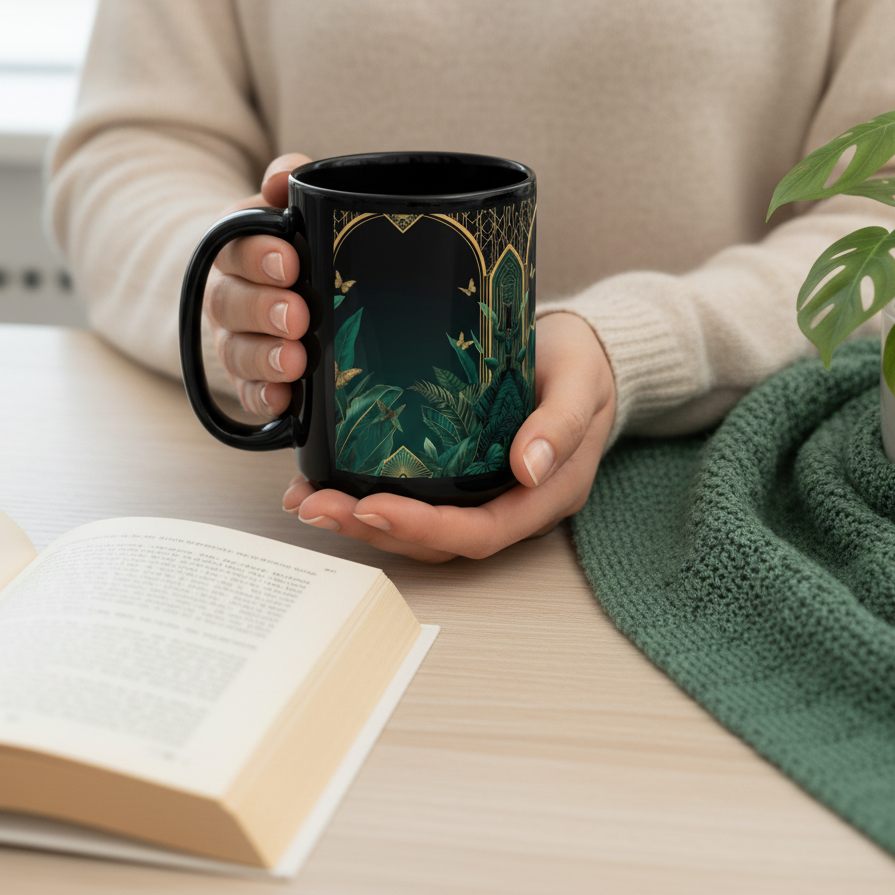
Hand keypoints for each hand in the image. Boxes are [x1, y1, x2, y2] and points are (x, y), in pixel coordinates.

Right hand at [203, 152, 313, 414]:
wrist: (281, 286)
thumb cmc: (292, 245)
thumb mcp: (286, 208)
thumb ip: (287, 185)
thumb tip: (285, 175)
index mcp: (236, 248)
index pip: (234, 247)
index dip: (257, 255)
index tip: (290, 261)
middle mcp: (227, 296)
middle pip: (230, 304)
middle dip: (262, 310)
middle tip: (297, 316)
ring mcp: (235, 340)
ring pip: (236, 352)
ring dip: (265, 358)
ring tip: (295, 362)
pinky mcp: (250, 379)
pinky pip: (248, 393)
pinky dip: (263, 398)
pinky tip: (283, 402)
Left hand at [283, 312, 616, 561]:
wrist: (585, 354)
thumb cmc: (585, 366)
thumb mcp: (583, 383)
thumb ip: (561, 424)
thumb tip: (529, 468)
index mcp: (547, 495)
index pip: (483, 530)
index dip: (427, 527)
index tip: (372, 507)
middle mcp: (514, 505)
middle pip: (442, 540)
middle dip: (376, 530)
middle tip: (316, 505)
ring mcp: (488, 494)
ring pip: (424, 527)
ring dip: (364, 521)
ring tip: (309, 499)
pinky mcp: (466, 476)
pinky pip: (420, 499)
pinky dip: (372, 496)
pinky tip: (329, 479)